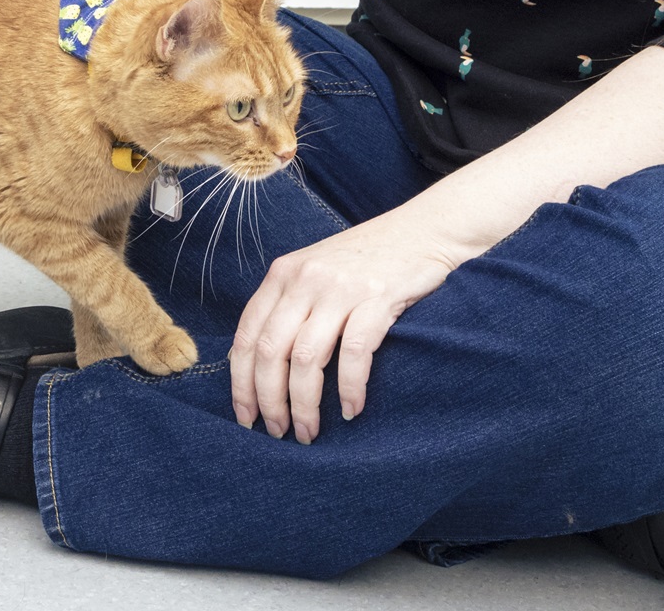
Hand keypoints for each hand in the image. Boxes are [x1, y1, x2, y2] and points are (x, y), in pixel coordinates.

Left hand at [229, 210, 460, 444]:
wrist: (421, 230)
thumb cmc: (366, 259)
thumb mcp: (315, 271)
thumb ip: (288, 305)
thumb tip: (259, 367)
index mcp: (284, 273)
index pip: (247, 335)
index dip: (241, 382)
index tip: (246, 416)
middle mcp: (306, 278)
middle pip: (272, 351)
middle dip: (269, 401)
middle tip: (277, 432)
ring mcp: (341, 287)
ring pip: (307, 358)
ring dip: (304, 404)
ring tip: (309, 431)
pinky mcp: (377, 297)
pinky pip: (354, 352)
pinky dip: (348, 388)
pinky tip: (351, 409)